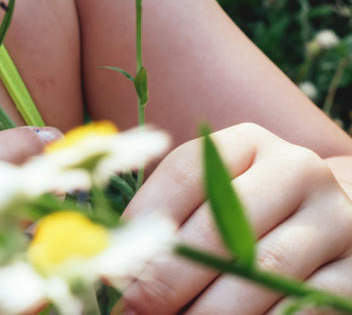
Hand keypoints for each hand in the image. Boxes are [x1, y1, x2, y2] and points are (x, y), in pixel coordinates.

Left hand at [121, 122, 351, 313]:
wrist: (332, 224)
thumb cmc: (248, 212)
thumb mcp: (211, 196)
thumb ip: (165, 217)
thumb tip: (112, 258)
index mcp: (247, 143)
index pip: (184, 174)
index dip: (144, 223)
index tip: (113, 264)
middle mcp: (297, 170)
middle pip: (220, 227)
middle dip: (169, 277)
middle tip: (136, 306)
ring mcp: (335, 218)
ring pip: (262, 270)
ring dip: (210, 308)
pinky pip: (304, 304)